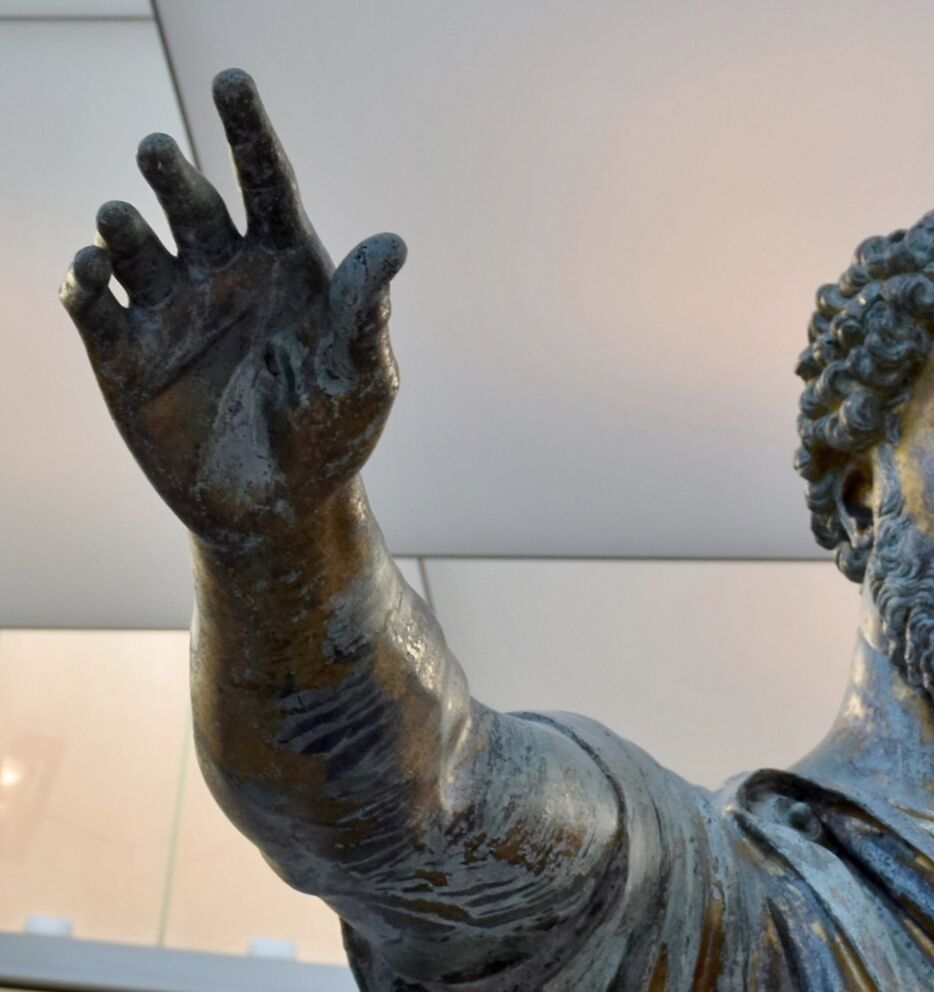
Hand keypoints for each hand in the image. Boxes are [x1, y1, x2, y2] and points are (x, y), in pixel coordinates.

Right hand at [61, 68, 405, 549]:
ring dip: (121, 225)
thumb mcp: (362, 378)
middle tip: (155, 154)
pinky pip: (91, 302)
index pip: (264, 180)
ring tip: (121, 222)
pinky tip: (90, 272)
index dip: (247, 129)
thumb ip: (364, 313)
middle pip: (189, 200)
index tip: (233, 80)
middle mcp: (219, 269)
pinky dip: (84, 282)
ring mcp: (167, 305)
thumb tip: (391, 246)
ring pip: (132, 241)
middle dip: (169, 173)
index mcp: (283, 262)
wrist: (280, 509)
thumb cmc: (332, 436)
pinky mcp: (121, 350)